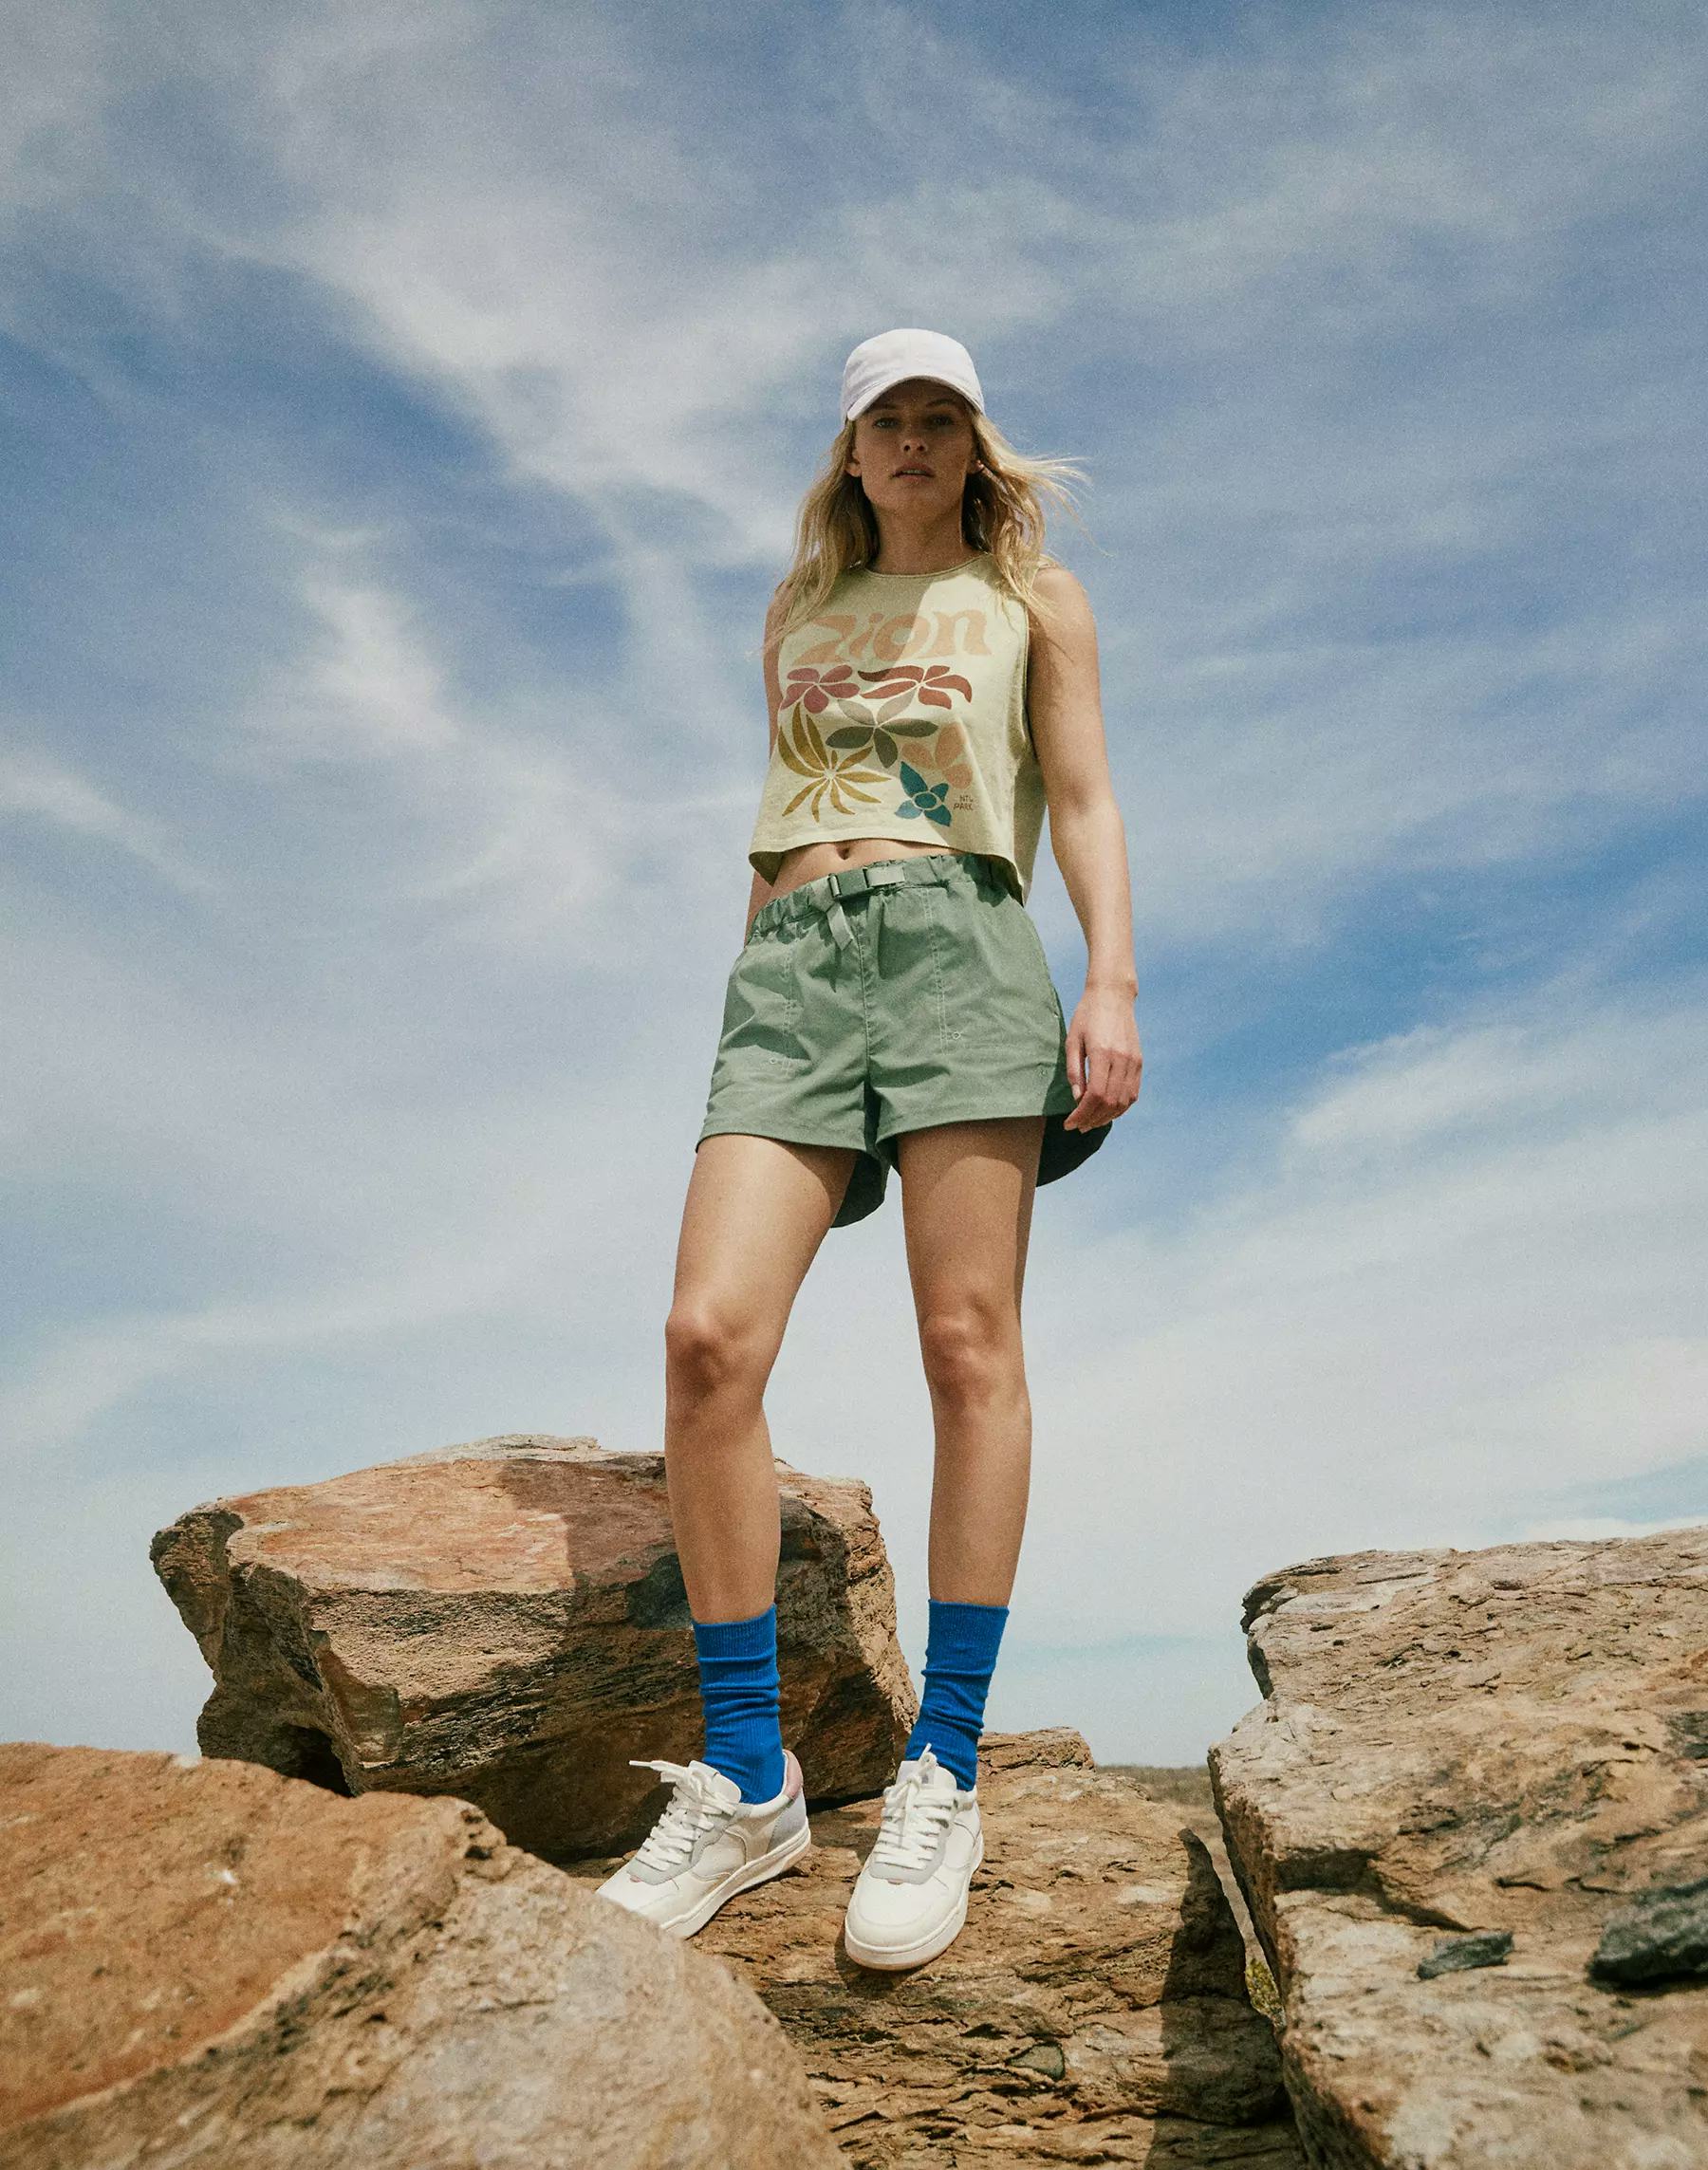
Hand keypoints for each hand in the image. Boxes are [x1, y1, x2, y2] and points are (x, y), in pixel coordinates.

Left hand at [1063, 986, 1141, 1131]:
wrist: (1113, 996)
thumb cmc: (1087, 1016)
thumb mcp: (1072, 1040)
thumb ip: (1074, 1070)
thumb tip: (1077, 1099)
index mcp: (1102, 1053)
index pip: (1095, 1095)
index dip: (1082, 1114)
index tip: (1069, 1124)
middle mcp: (1121, 1059)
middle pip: (1110, 1102)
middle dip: (1092, 1119)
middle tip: (1078, 1127)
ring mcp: (1133, 1061)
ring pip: (1124, 1101)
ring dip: (1107, 1117)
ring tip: (1091, 1122)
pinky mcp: (1139, 1062)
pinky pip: (1133, 1093)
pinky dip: (1121, 1107)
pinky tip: (1108, 1112)